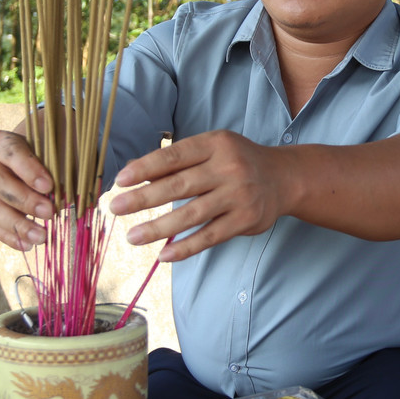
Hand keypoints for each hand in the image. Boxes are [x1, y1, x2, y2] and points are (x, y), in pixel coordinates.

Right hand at [0, 129, 57, 249]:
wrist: (7, 165)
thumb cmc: (34, 159)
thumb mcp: (44, 156)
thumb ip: (54, 172)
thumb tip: (66, 200)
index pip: (11, 153)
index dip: (29, 170)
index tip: (49, 186)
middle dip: (25, 201)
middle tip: (50, 213)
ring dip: (18, 225)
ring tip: (41, 237)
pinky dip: (8, 236)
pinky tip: (26, 244)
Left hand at [108, 130, 290, 261]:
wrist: (284, 177)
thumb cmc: (237, 161)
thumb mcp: (211, 149)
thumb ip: (176, 161)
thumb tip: (132, 172)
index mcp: (215, 144)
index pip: (174, 156)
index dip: (145, 168)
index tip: (120, 181)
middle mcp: (229, 167)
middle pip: (179, 185)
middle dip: (144, 198)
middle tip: (115, 208)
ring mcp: (239, 194)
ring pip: (192, 214)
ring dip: (159, 228)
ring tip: (133, 236)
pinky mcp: (246, 219)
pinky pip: (210, 236)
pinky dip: (186, 247)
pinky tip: (164, 254)